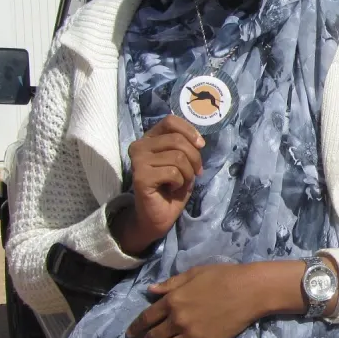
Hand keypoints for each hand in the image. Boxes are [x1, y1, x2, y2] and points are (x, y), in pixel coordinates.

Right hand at [116, 116, 204, 254]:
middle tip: (195, 172)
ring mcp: (138, 161)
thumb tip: (198, 141)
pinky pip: (172, 172)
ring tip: (181, 182)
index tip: (200, 145)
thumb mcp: (183, 162)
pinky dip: (180, 182)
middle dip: (194, 158)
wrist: (158, 216)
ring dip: (188, 173)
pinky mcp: (140, 177)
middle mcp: (139, 146)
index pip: (170, 121)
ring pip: (177, 157)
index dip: (189, 131)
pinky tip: (172, 189)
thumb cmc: (171, 188)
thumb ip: (185, 146)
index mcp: (149, 138)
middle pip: (177, 140)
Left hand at [127, 264, 262, 337]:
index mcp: (173, 300)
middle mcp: (177, 319)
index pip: (146, 317)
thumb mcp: (194, 273)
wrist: (250, 290)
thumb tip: (150, 290)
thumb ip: (171, 283)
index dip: (135, 328)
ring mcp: (191, 334)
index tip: (130, 335)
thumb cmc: (223, 276)